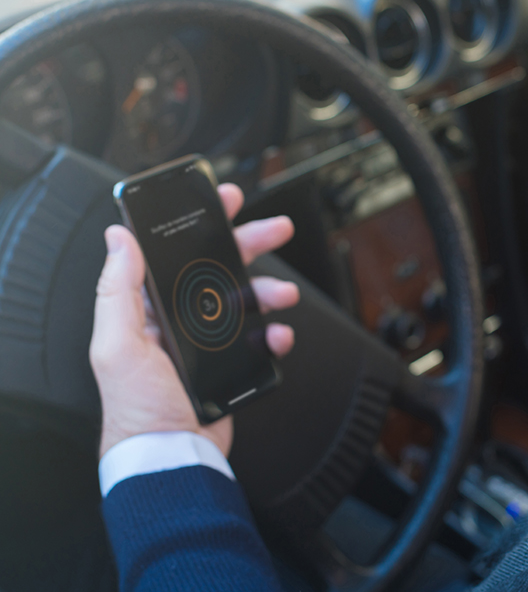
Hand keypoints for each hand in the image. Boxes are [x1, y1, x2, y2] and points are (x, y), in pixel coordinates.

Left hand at [90, 183, 299, 457]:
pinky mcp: (233, 361)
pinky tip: (277, 336)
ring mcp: (209, 340)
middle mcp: (179, 319)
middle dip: (249, 244)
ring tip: (283, 295)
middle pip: (219, 267)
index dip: (200, 225)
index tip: (221, 203)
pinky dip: (275, 334)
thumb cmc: (137, 407)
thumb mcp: (116, 343)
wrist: (173, 454)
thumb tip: (118, 238)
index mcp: (148, 308)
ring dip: (269, 291)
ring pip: (246, 299)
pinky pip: (261, 338)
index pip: (175, 254)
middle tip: (274, 229)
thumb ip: (117, 289)